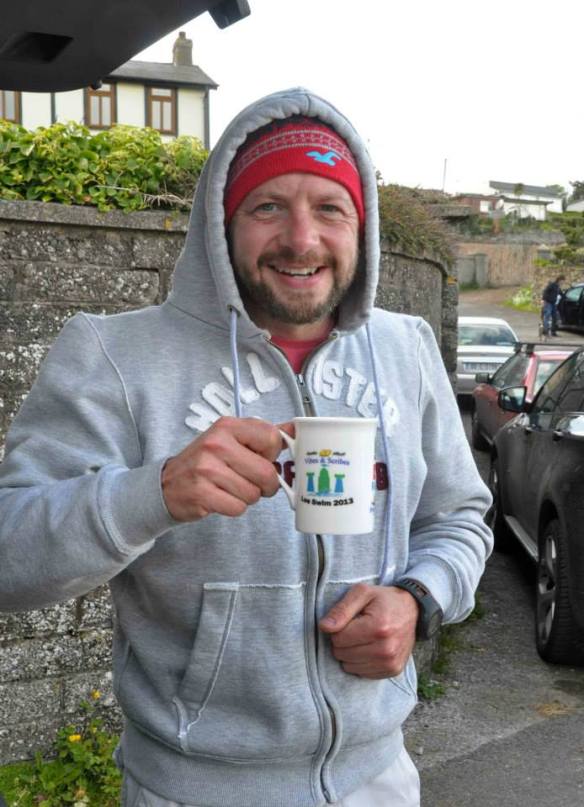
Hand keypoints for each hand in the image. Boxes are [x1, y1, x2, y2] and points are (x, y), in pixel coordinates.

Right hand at [161, 417, 291, 521]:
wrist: (166, 484)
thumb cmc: (205, 462)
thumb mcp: (231, 439)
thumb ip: (263, 435)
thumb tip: (296, 428)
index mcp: (228, 426)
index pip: (272, 438)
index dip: (273, 455)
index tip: (263, 458)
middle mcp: (216, 444)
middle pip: (266, 472)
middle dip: (266, 485)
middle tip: (253, 482)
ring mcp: (207, 469)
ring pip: (253, 494)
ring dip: (248, 497)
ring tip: (231, 488)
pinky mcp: (201, 494)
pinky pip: (238, 508)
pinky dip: (234, 508)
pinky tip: (221, 498)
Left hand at [319, 583, 418, 678]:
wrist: (412, 609)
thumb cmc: (383, 599)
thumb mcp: (361, 593)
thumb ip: (341, 609)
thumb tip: (324, 627)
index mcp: (378, 627)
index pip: (338, 638)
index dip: (338, 628)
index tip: (350, 620)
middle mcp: (386, 649)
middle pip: (342, 654)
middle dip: (343, 641)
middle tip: (356, 628)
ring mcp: (391, 662)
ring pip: (349, 666)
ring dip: (351, 653)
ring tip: (364, 637)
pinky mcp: (393, 671)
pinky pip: (362, 673)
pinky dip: (361, 661)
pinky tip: (370, 647)